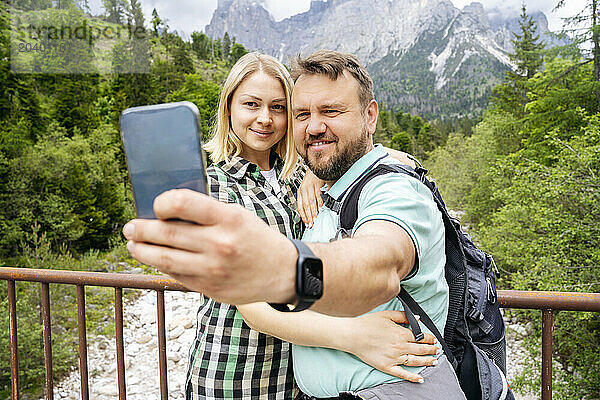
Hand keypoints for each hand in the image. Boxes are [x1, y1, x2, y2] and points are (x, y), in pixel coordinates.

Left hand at [122, 189, 295, 304]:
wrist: (282, 272)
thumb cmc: (256, 238)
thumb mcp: (237, 215)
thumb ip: (205, 213)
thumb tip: (165, 212)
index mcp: (228, 218)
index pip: (182, 203)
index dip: (162, 203)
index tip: (157, 206)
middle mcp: (219, 244)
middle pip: (166, 234)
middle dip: (140, 230)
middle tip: (130, 227)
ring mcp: (213, 269)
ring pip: (163, 258)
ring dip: (141, 250)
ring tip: (133, 245)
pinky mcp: (209, 287)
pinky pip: (175, 275)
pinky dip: (160, 265)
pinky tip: (155, 258)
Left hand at [297, 168, 323, 226]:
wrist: (315, 167)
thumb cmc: (311, 179)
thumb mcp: (307, 189)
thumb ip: (309, 199)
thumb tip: (313, 211)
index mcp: (300, 192)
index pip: (300, 206)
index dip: (303, 215)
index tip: (306, 222)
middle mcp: (303, 189)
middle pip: (305, 206)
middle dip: (308, 216)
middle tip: (311, 223)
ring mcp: (309, 187)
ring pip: (311, 202)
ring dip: (314, 211)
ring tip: (315, 218)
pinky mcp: (316, 184)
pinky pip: (318, 195)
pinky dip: (320, 202)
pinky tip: (321, 208)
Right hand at [342, 310, 439, 382]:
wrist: (353, 335)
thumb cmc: (367, 324)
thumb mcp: (387, 315)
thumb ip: (404, 316)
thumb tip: (417, 319)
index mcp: (401, 334)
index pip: (421, 337)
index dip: (430, 338)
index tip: (434, 339)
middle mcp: (400, 347)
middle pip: (421, 350)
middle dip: (432, 350)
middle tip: (437, 350)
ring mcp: (394, 358)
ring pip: (415, 362)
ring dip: (427, 362)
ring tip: (434, 362)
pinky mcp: (387, 367)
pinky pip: (402, 374)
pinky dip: (413, 377)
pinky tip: (420, 379)